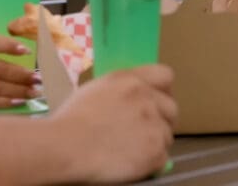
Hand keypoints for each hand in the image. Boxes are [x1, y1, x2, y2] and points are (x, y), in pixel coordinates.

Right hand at [49, 64, 176, 182]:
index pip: (165, 75)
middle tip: (144, 131)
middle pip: (171, 108)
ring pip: (167, 135)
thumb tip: (129, 99)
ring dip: (154, 142)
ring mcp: (153, 125)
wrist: (65, 146)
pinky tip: (131, 163)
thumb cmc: (70, 120)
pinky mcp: (155, 152)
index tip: (155, 101)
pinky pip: (163, 158)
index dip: (162, 90)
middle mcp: (146, 98)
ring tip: (131, 150)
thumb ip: (119, 89)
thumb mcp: (94, 89)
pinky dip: (150, 163)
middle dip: (161, 119)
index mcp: (130, 80)